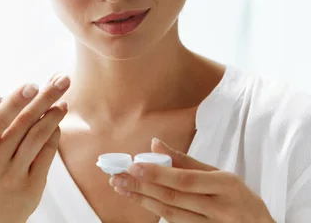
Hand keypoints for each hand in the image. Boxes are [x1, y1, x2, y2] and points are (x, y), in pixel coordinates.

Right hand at [0, 74, 69, 222]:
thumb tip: (17, 93)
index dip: (16, 100)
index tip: (33, 84)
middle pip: (23, 122)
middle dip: (45, 97)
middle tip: (62, 79)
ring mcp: (12, 174)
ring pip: (37, 136)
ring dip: (54, 114)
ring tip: (64, 100)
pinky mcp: (30, 186)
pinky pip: (46, 154)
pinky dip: (54, 135)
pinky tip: (58, 123)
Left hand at [108, 138, 275, 222]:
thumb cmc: (239, 198)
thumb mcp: (220, 174)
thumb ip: (186, 161)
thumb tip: (155, 143)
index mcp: (226, 185)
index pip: (185, 180)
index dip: (157, 174)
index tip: (133, 166)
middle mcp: (220, 208)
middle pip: (173, 198)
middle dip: (141, 187)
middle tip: (117, 177)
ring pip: (171, 213)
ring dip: (143, 200)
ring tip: (122, 188)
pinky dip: (156, 210)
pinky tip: (141, 200)